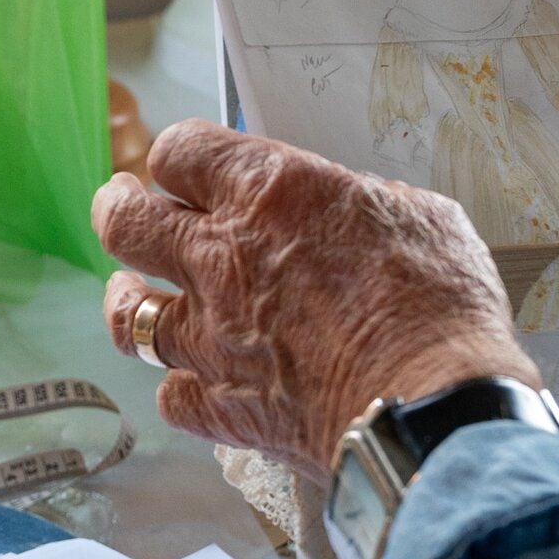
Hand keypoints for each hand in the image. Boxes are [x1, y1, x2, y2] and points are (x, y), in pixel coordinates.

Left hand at [94, 122, 535, 478]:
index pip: (181, 150)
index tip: (183, 167)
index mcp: (269, 193)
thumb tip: (351, 212)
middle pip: (123, 222)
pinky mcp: (220, 407)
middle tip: (121, 207)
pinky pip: (170, 395)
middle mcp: (222, 258)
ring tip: (130, 294)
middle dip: (116, 209)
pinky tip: (194, 382)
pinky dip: (180, 388)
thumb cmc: (441, 308)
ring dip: (126, 301)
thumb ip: (361, 205)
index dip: (178, 157)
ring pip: (126, 315)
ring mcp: (211, 337)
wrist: (435, 408)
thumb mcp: (417, 217)